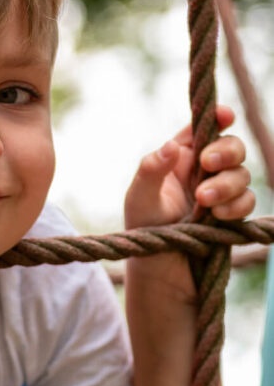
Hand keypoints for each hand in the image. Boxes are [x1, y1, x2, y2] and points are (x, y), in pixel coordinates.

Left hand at [124, 105, 254, 229]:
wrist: (159, 270)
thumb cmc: (143, 230)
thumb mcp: (139, 198)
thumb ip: (151, 170)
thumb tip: (171, 145)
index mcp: (179, 157)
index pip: (201, 129)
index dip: (217, 116)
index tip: (225, 115)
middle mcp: (202, 170)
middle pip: (231, 146)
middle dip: (225, 152)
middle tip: (207, 164)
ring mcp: (220, 191)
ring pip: (241, 173)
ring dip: (227, 184)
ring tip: (203, 200)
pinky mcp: (232, 213)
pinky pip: (247, 201)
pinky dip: (237, 206)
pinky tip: (218, 216)